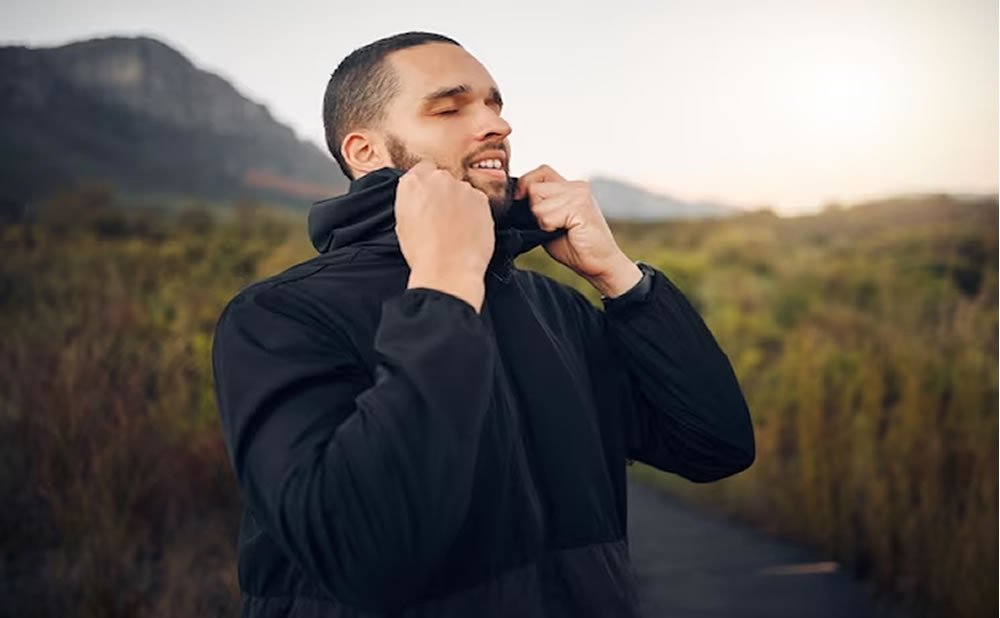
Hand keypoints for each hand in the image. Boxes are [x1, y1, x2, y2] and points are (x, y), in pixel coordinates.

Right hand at [395, 161, 494, 311]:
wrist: (448, 269)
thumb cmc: (424, 253)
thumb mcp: (403, 224)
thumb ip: (412, 202)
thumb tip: (421, 201)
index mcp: (412, 183)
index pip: (422, 170)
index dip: (427, 187)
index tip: (430, 199)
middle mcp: (437, 179)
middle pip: (443, 179)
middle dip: (445, 194)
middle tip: (444, 217)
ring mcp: (462, 187)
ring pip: (462, 190)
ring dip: (461, 203)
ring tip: (457, 229)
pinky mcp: (481, 198)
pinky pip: (478, 201)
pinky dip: (476, 212)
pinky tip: (469, 231)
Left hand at [515, 164, 641, 297]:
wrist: (600, 264)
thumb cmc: (575, 246)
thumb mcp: (551, 221)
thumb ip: (538, 206)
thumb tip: (515, 198)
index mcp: (571, 187)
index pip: (540, 171)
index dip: (527, 185)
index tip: (523, 202)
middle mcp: (577, 186)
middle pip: (534, 187)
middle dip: (534, 210)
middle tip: (551, 226)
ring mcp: (580, 194)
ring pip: (537, 203)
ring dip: (542, 222)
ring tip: (560, 230)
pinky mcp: (580, 207)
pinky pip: (546, 216)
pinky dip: (548, 229)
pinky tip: (566, 233)